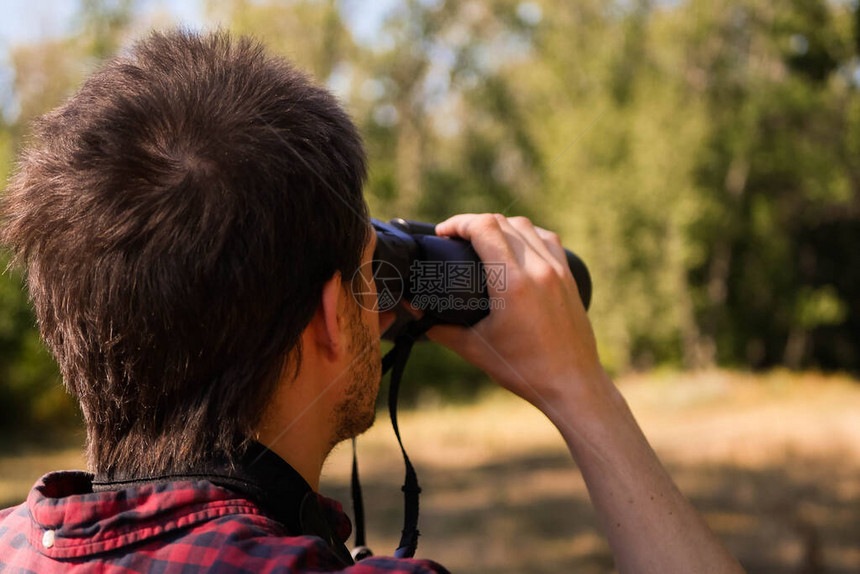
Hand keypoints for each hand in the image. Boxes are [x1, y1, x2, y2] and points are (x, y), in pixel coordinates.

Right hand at [426, 213, 610, 415]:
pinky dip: (526, 235)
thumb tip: (414, 312)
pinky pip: (547, 239)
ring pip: (526, 226)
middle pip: (502, 222)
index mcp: (513, 284)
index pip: (485, 228)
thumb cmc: (525, 370)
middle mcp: (538, 270)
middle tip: (456, 238)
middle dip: (474, 223)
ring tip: (483, 240)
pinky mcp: (568, 276)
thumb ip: (440, 328)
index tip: (443, 233)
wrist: (572, 385)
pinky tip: (516, 246)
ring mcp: (557, 270)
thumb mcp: (474, 349)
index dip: (458, 223)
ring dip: (500, 225)